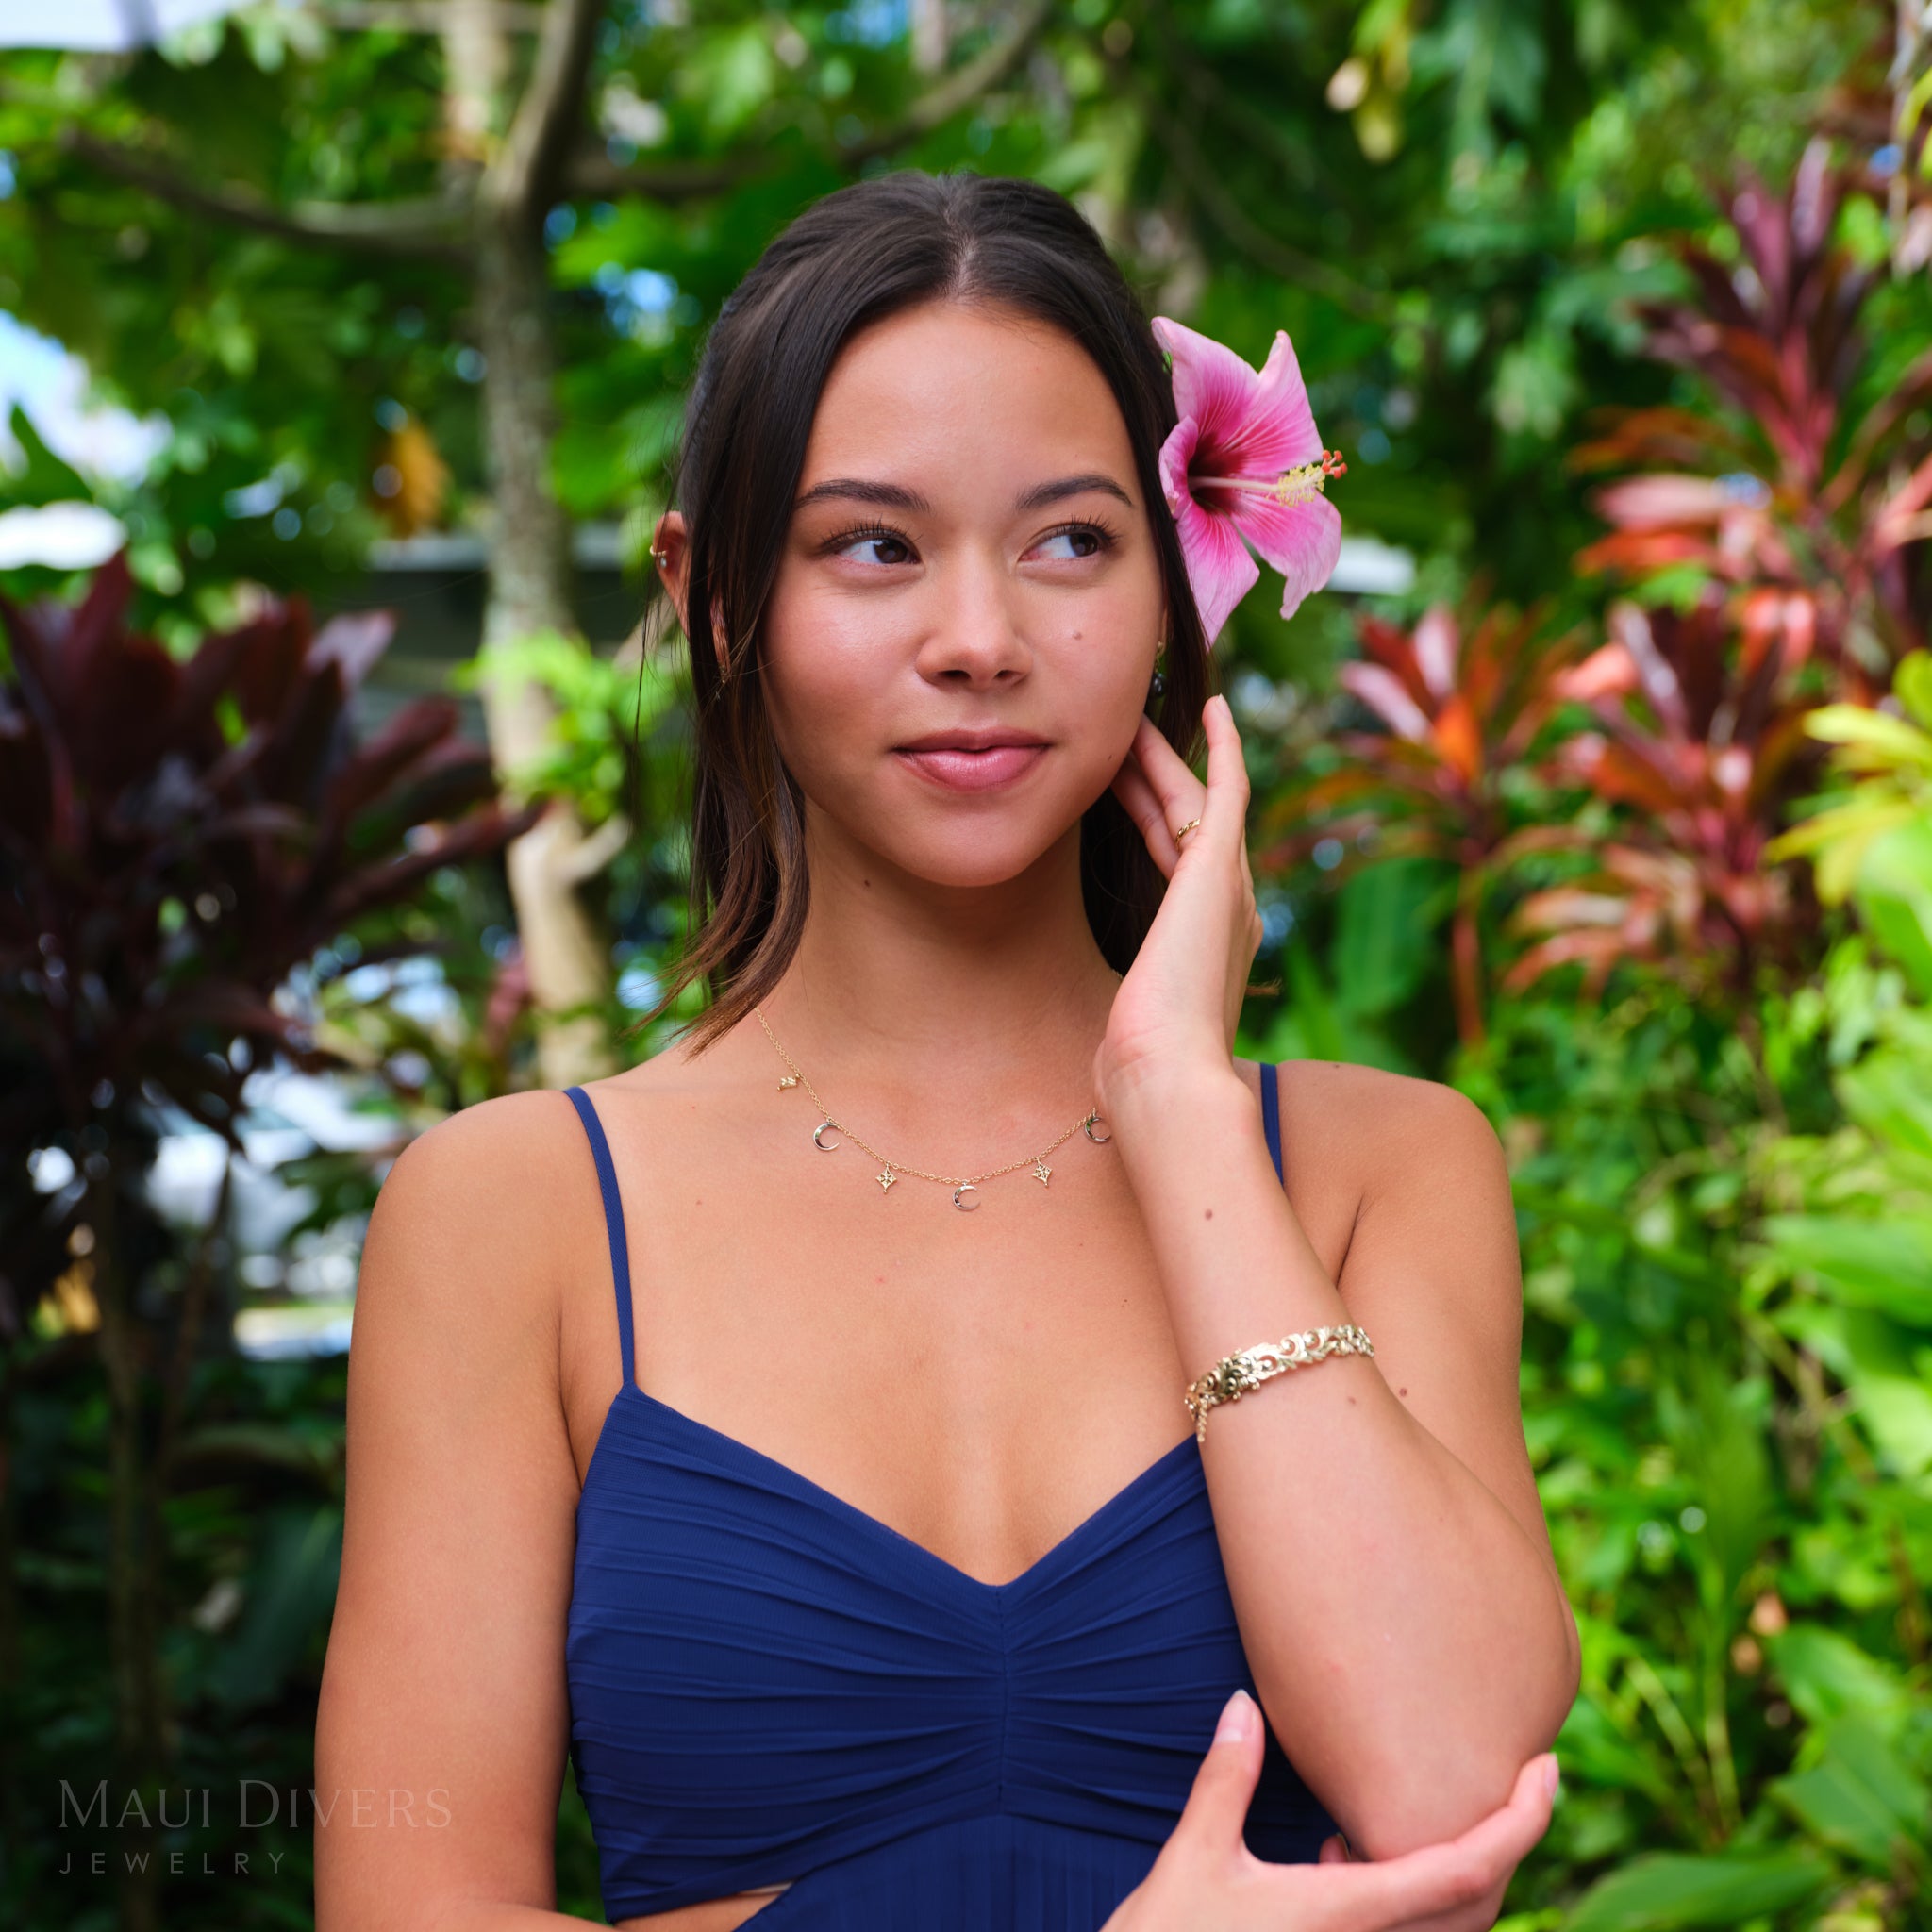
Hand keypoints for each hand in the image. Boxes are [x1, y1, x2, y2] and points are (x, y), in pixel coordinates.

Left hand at [1097, 694, 1262, 1106]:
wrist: (1166, 1073)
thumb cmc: (1142, 1065)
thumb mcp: (1130, 1021)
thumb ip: (1132, 1008)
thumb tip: (1114, 1038)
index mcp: (1210, 940)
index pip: (1172, 856)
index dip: (1147, 811)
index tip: (1120, 782)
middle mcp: (1231, 907)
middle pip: (1185, 819)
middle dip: (1153, 773)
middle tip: (1121, 728)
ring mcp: (1230, 885)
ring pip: (1195, 799)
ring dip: (1163, 755)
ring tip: (1133, 714)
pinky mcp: (1221, 868)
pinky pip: (1227, 790)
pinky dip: (1224, 747)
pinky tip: (1213, 704)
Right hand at [1097, 1691, 1556, 1931]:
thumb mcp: (1195, 1857)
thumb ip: (1227, 1779)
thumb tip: (1245, 1705)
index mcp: (1350, 1912)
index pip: (1465, 1871)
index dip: (1520, 1821)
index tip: (1546, 1767)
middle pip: (1471, 1901)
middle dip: (1496, 1837)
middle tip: (1503, 1769)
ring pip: (1436, 1921)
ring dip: (1440, 1864)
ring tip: (1390, 1804)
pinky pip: (1390, 1928)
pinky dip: (1388, 1885)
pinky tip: (1334, 1853)